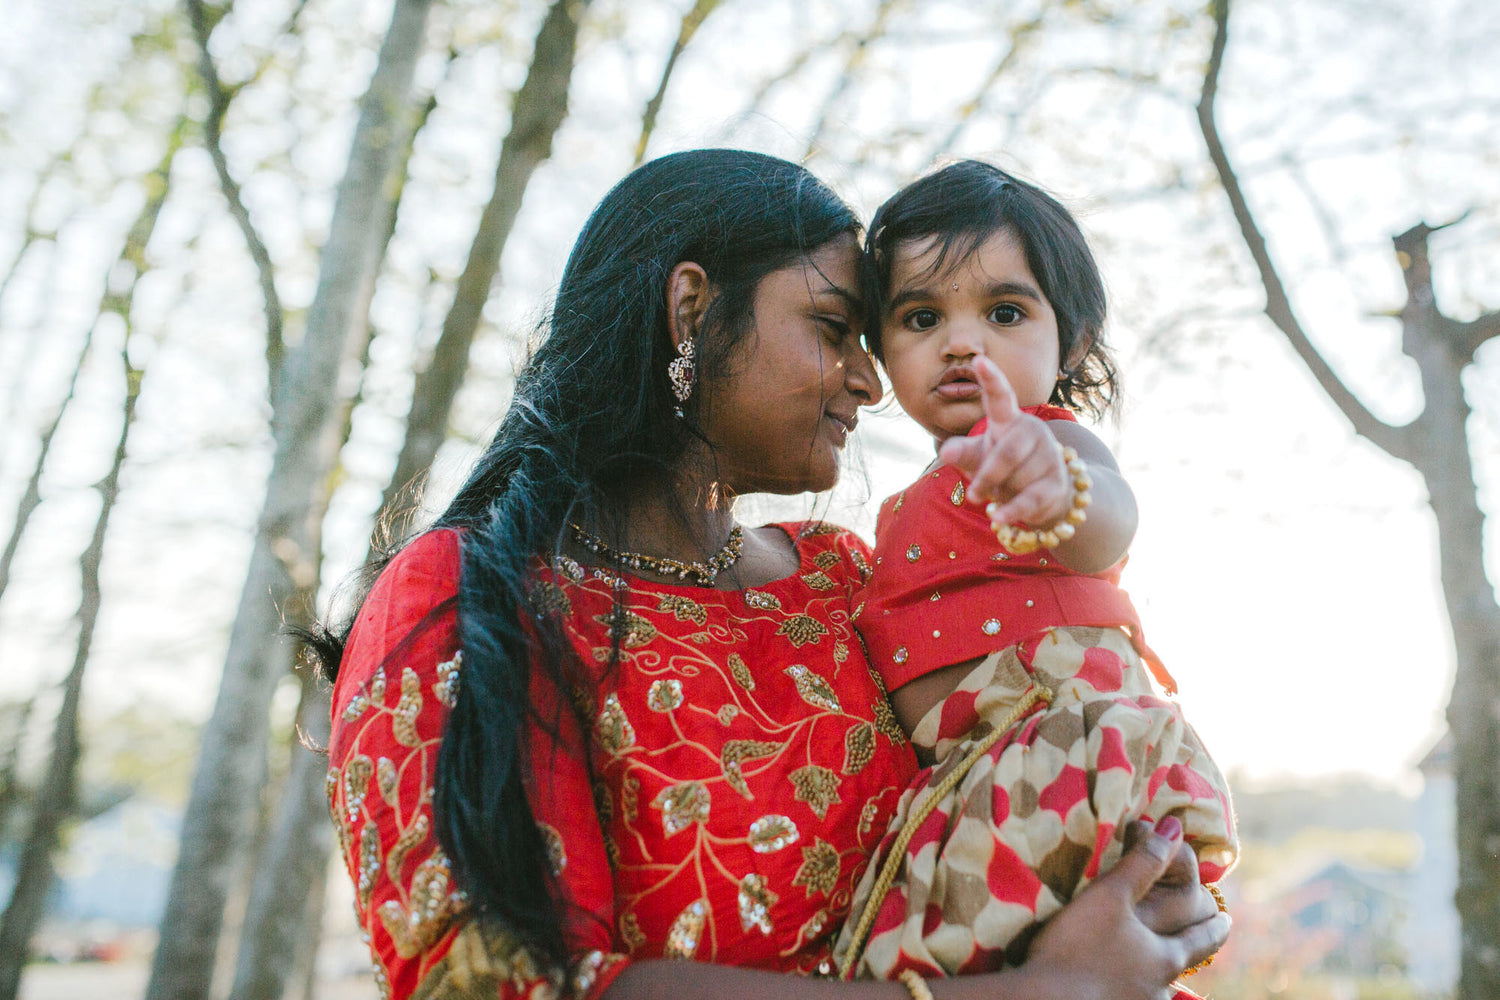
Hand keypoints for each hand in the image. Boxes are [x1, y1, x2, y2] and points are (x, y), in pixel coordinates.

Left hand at [935, 357, 1071, 529]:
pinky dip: (1012, 510)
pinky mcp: (1059, 480)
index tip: (979, 360)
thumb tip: (944, 451)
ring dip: (1001, 494)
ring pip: (1017, 478)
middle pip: (1006, 452)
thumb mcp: (978, 458)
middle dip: (987, 476)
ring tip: (998, 497)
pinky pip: (1031, 498)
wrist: (1045, 495)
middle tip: (972, 494)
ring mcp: (1049, 454)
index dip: (991, 379)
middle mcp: (1032, 431)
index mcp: (1008, 420)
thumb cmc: (1003, 469)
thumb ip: (962, 453)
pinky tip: (998, 517)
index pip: (1000, 397)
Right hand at [1023, 816, 1229, 999]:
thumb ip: (1143, 861)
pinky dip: (1131, 989)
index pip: (1203, 939)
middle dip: (1188, 950)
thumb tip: (1175, 827)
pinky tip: (1118, 987)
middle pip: (1182, 966)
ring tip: (1149, 965)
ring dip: (1155, 974)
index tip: (1227, 920)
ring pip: (1157, 988)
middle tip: (1194, 939)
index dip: (1216, 927)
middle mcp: (1159, 990)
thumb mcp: (1109, 894)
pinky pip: (1131, 998)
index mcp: (1165, 957)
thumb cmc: (1077, 945)